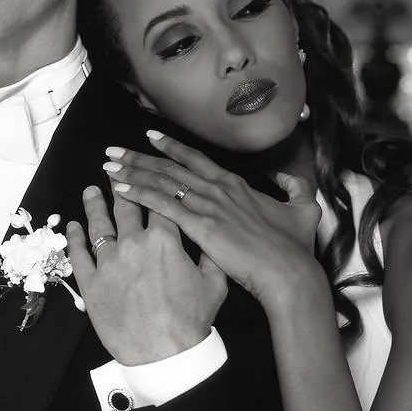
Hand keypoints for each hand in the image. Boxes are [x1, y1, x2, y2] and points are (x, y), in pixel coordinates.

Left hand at [66, 185, 227, 365]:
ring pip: (99, 225)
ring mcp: (109, 262)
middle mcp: (134, 244)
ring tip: (90, 191)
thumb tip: (207, 236)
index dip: (151, 187)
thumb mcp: (214, 284)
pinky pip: (78, 254)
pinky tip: (72, 226)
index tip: (145, 174)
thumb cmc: (191, 321)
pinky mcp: (91, 282)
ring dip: (94, 204)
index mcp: (164, 240)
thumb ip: (209, 255)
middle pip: (125, 207)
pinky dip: (74, 237)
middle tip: (113, 173)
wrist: (164, 355)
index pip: (157, 204)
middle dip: (120, 187)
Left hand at [101, 131, 321, 314]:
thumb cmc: (294, 247)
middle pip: (168, 167)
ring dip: (131, 172)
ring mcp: (207, 205)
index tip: (149, 137)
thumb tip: (289, 179)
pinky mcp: (199, 226)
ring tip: (107, 165)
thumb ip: (296, 190)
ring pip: (160, 182)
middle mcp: (216, 188)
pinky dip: (138, 194)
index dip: (170, 147)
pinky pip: (161, 205)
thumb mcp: (303, 211)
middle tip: (113, 150)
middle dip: (138, 157)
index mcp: (234, 184)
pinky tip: (120, 190)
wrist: (290, 273)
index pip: (194, 159)